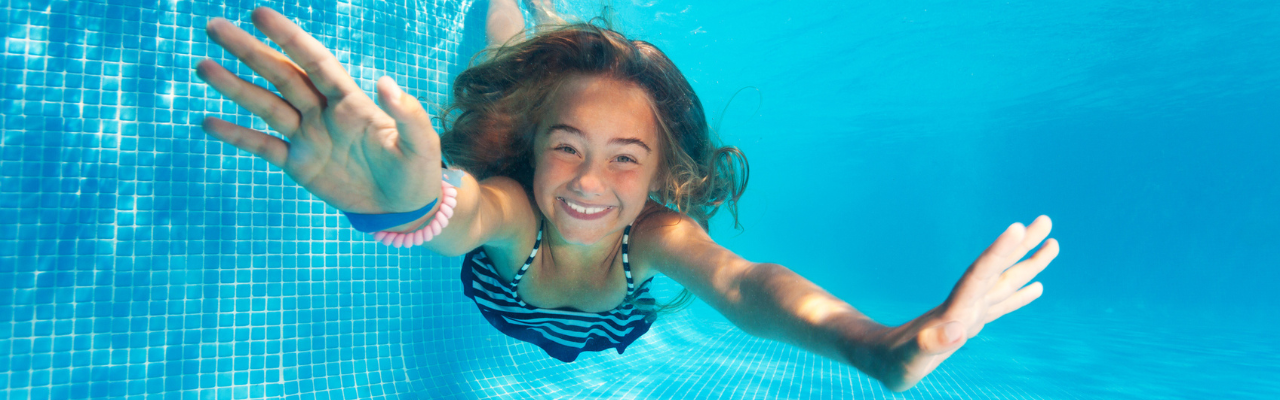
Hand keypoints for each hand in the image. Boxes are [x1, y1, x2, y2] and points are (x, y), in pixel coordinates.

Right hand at [196, 7, 441, 213]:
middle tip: (215, 26)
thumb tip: (385, 82)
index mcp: (351, 102)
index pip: (315, 62)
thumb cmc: (417, 169)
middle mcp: (323, 112)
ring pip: (265, 105)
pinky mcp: (299, 164)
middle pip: (281, 75)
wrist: (404, 207)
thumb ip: (406, 113)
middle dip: (249, 51)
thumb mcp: (421, 143)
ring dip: (235, 86)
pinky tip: (208, 122)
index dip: (289, 38)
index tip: (260, 14)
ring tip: (203, 66)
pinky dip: (236, 136)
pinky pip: (263, 146)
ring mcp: (308, 136)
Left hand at [872, 215, 1058, 391]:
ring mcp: (968, 313)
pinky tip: (1036, 287)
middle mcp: (964, 306)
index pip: (979, 274)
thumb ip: (930, 345)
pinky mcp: (969, 323)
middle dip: (1022, 247)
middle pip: (997, 270)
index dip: (998, 252)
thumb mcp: (909, 358)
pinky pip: (1000, 305)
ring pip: (1004, 283)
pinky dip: (1019, 295)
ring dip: (1027, 264)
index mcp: (954, 310)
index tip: (1018, 227)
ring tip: (1052, 244)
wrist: (878, 359)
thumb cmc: (892, 363)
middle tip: (1045, 220)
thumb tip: (956, 331)